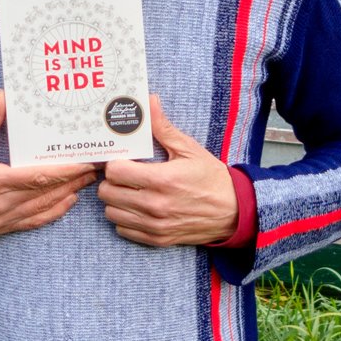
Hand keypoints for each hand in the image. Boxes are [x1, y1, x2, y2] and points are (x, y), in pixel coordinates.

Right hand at [0, 90, 96, 234]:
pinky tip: (67, 202)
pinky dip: (53, 212)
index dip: (64, 171)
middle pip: (47, 193)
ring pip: (44, 208)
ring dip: (68, 195)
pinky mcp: (1, 227)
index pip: (38, 178)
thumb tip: (4, 97)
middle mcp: (2, 204)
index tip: (84, 162)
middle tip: (95, 167)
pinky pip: (33, 222)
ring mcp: (2, 219)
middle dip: (74, 180)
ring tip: (87, 181)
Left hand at [98, 95, 237, 246]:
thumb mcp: (188, 148)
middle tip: (124, 173)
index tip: (122, 159)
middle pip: (107, 193)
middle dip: (112, 180)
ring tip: (129, 189)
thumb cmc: (210, 177)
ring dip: (116, 200)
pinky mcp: (157, 239)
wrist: (233, 211)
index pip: (115, 172)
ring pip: (111, 212)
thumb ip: (162, 126)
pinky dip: (124, 217)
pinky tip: (136, 206)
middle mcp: (155, 205)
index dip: (114, 163)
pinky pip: (123, 229)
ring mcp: (155, 225)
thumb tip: (149, 101)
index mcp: (161, 179)